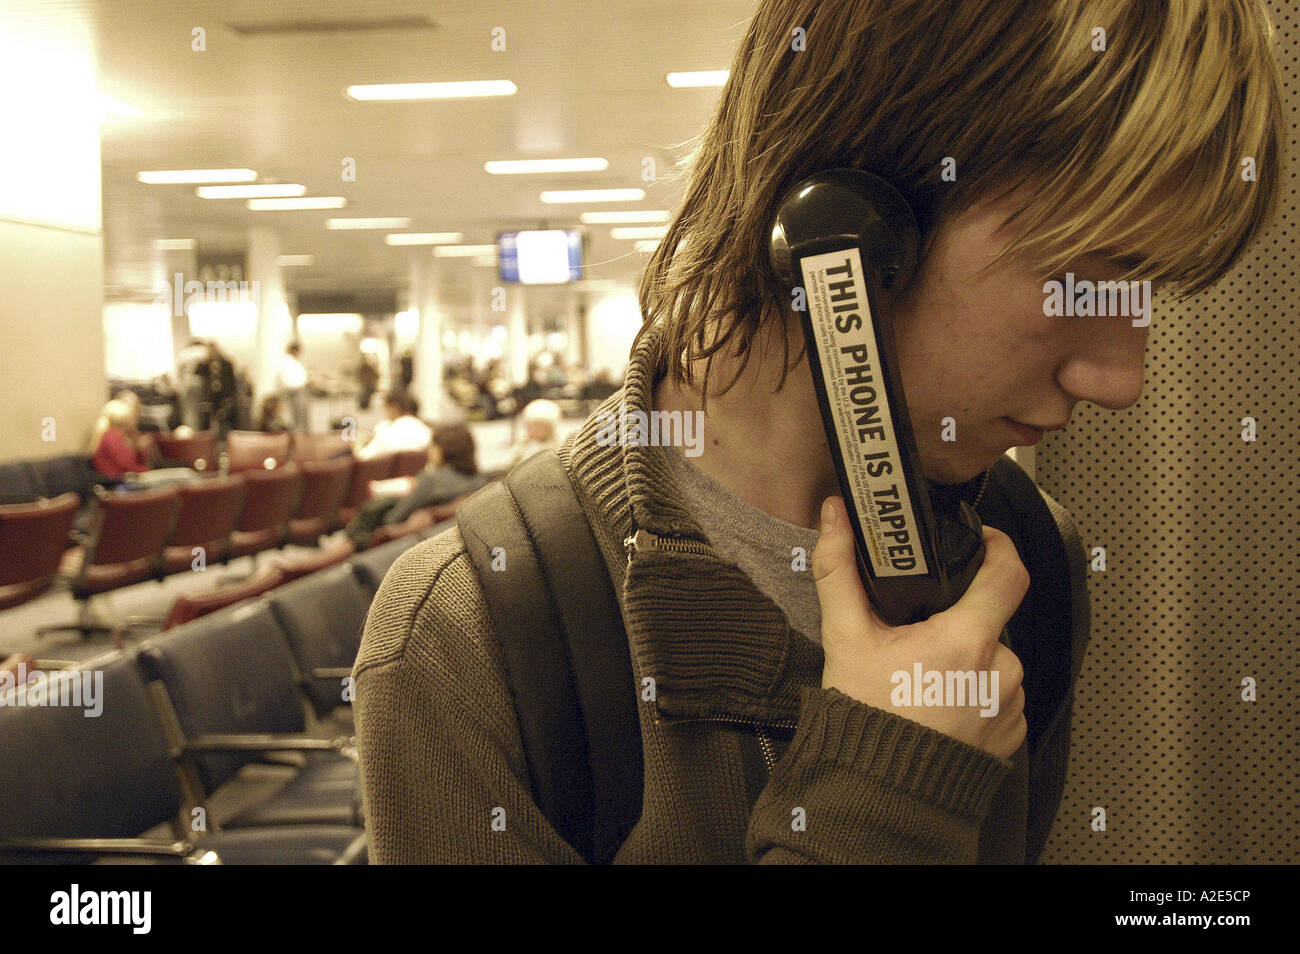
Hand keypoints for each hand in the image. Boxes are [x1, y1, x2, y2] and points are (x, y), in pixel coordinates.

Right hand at [813, 496, 1028, 760]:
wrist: (880, 793)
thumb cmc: (866, 718)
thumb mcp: (845, 638)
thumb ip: (840, 571)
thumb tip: (836, 517)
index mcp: (967, 640)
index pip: (1009, 572)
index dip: (999, 546)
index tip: (982, 539)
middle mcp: (1001, 670)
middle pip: (990, 619)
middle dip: (957, 620)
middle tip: (916, 634)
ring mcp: (1010, 704)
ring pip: (994, 659)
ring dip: (966, 659)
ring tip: (922, 678)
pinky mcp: (1012, 733)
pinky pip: (998, 695)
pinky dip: (972, 692)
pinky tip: (937, 705)